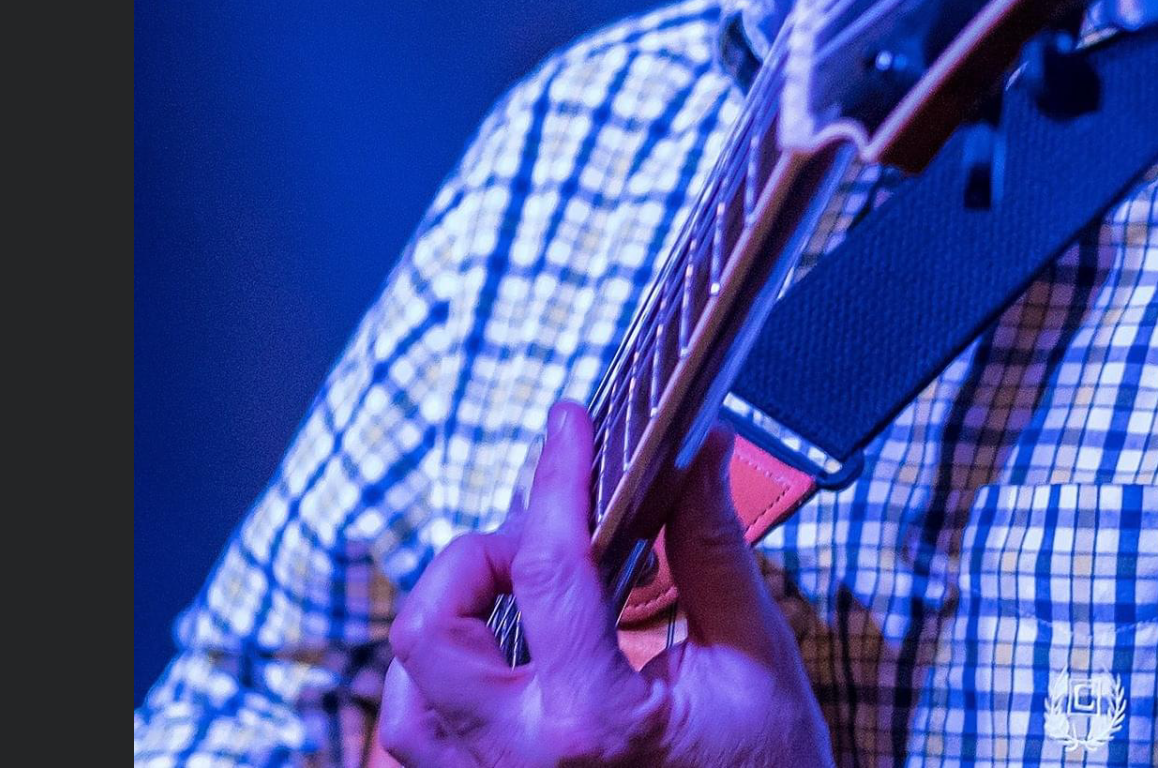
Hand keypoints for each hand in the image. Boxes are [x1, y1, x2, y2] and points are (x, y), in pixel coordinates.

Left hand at [378, 401, 833, 766]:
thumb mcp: (755, 656)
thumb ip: (712, 550)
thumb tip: (702, 453)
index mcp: (593, 721)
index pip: (547, 566)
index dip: (555, 476)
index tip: (569, 425)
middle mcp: (523, 765)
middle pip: (429, 632)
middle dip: (474, 558)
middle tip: (540, 539)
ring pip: (402, 702)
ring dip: (446, 627)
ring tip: (517, 597)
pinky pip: (421, 751)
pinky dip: (439, 691)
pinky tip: (501, 659)